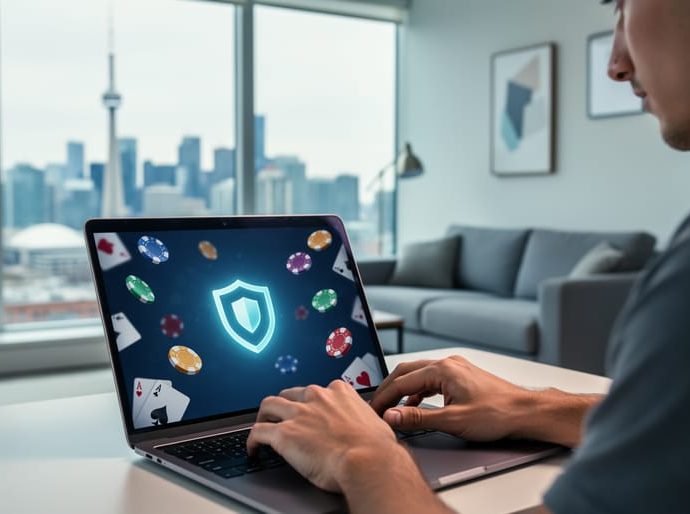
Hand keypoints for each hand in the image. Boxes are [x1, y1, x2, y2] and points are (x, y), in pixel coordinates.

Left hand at [246, 380, 399, 492]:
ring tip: (262, 427)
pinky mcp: (284, 433)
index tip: (308, 411)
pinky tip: (253, 449)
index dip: (309, 403)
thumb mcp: (373, 423)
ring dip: (264, 416)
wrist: (368, 460)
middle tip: (280, 418)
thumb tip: (367, 429)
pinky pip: (258, 431)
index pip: (316, 391)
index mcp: (338, 392)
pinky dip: (252, 440)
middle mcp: (316, 397)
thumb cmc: (376, 448)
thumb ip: (362, 421)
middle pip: (289, 394)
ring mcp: (298, 413)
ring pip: (269, 405)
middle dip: (283, 405)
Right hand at [370, 356, 529, 440]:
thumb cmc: (497, 414)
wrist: (526, 412)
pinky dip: (418, 391)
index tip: (372, 411)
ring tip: (392, 407)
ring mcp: (455, 368)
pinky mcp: (461, 376)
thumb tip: (392, 416)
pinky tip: (416, 405)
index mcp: (442, 369)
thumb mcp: (453, 420)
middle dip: (389, 389)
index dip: (384, 398)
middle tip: (376, 406)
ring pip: (418, 375)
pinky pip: (431, 380)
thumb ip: (419, 418)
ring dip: (403, 390)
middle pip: (406, 372)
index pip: (402, 382)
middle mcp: (447, 363)